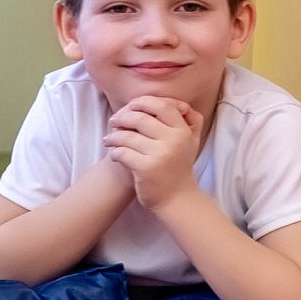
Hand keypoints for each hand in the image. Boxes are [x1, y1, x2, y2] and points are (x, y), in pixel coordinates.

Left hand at [105, 96, 202, 211]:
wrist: (177, 198)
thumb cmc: (179, 166)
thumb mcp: (191, 142)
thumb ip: (190, 121)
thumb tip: (178, 103)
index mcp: (184, 131)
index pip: (163, 106)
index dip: (144, 102)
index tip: (131, 105)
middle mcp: (174, 141)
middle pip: (141, 117)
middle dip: (122, 117)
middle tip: (114, 121)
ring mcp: (160, 154)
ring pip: (127, 135)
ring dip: (114, 136)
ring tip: (109, 139)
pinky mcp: (146, 168)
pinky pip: (122, 153)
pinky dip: (115, 153)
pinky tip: (115, 155)